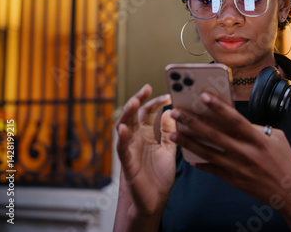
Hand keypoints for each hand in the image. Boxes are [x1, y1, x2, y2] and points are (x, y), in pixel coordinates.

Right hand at [116, 84, 175, 214]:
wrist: (155, 200)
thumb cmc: (159, 176)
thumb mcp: (168, 149)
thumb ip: (168, 132)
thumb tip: (168, 112)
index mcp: (146, 135)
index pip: (146, 113)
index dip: (155, 102)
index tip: (168, 94)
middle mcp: (136, 140)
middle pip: (132, 115)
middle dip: (137, 101)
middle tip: (146, 89)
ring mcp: (130, 151)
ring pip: (123, 128)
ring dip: (127, 115)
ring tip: (133, 102)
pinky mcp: (128, 164)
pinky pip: (121, 149)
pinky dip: (122, 138)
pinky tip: (124, 128)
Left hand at [169, 92, 290, 205]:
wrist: (288, 192)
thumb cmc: (284, 161)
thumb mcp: (277, 138)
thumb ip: (256, 128)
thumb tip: (237, 121)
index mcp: (257, 139)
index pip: (234, 119)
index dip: (218, 106)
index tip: (203, 96)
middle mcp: (244, 152)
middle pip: (214, 135)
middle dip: (193, 122)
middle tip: (176, 112)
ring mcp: (237, 167)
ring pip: (207, 152)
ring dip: (188, 142)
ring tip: (173, 133)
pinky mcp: (232, 179)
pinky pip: (212, 169)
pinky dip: (199, 163)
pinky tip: (187, 157)